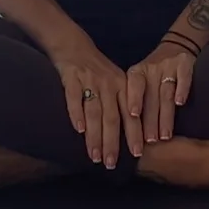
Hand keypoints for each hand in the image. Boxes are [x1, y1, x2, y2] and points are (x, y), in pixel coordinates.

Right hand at [45, 37, 127, 169]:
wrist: (73, 45)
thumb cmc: (97, 69)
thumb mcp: (116, 81)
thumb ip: (122, 104)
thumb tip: (131, 135)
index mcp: (123, 86)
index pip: (130, 114)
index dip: (134, 134)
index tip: (137, 154)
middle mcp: (109, 84)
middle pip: (112, 117)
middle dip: (112, 142)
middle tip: (111, 163)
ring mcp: (90, 80)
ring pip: (94, 112)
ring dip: (94, 136)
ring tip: (94, 156)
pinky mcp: (71, 77)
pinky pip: (74, 98)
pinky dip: (76, 114)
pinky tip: (77, 130)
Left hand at [124, 39, 195, 155]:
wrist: (178, 46)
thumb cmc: (154, 73)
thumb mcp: (142, 81)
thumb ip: (136, 101)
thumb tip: (128, 134)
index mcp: (137, 72)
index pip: (134, 85)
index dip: (134, 99)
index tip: (133, 115)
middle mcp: (151, 68)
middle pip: (151, 97)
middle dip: (150, 120)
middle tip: (150, 141)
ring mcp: (169, 65)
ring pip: (165, 92)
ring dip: (165, 115)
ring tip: (164, 135)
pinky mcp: (185, 64)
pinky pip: (183, 77)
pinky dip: (181, 90)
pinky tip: (180, 103)